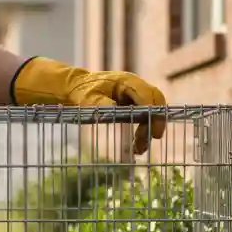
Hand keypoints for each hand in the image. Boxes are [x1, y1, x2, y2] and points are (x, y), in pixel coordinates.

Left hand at [12, 56, 167, 154]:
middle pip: (156, 102)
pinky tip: (135, 147)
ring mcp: (135, 95)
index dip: (153, 111)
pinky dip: (142, 131)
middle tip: (153, 139)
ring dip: (147, 130)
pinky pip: (143, 118)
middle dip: (156, 121)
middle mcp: (134, 86)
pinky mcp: (132, 105)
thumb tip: (113, 110)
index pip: (148, 95)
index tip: (153, 129)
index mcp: (126, 82)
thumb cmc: (81, 92)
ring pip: (151, 112)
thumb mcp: (87, 99)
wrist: (75, 89)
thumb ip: (99, 104)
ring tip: (138, 150)